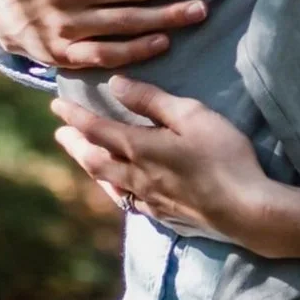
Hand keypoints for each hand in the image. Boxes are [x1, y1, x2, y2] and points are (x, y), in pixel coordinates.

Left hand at [51, 79, 299, 261]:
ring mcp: (148, 199)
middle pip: (94, 159)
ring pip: (107, 182)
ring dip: (89, 166)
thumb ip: (152, 100)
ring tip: (81, 157)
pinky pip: (126, 200)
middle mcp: (136, 176)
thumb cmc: (222, 155)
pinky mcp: (163, 214)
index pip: (98, 129)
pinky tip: (118, 189)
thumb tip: (116, 85)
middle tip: (59, 133)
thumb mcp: (191, 115)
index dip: (75, 116)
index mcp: (140, 148)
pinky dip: (113, 188)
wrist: (244, 209)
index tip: (56, 105)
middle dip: (75, 144)